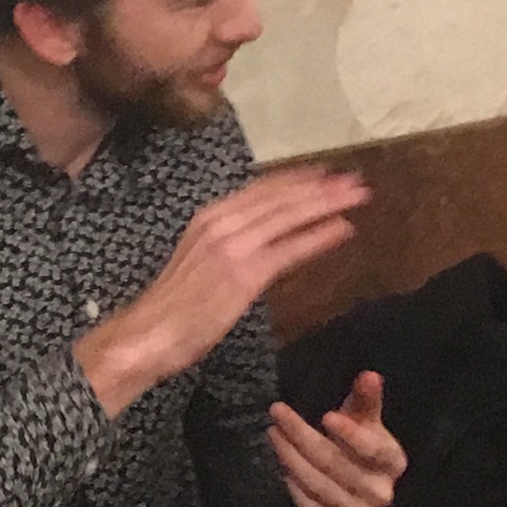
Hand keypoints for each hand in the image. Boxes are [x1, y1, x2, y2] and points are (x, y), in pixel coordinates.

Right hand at [74, 171, 367, 416]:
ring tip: (358, 196)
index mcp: (210, 216)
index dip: (296, 179)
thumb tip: (260, 240)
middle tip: (354, 179)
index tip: (324, 173)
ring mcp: (234, 245)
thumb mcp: (200, 261)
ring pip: (289, 215)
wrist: (149, 333)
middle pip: (280, 196)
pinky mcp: (245, 273)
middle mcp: (221, 222)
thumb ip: (229, 244)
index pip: (261, 189)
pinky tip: (343, 230)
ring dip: (327, 203)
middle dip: (320, 186)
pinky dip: (318, 236)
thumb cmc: (173, 307)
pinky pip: (290, 249)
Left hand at [268, 370, 404, 506]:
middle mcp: (381, 492)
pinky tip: (282, 466)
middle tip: (278, 414)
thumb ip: (366, 401)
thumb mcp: (367, 424)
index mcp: (393, 462)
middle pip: (335, 464)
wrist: (365, 499)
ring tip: (274, 434)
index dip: (350, 434)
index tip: (326, 416)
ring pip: (318, 485)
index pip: (373, 449)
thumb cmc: (363, 452)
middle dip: (302, 437)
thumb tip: (369, 374)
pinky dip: (293, 486)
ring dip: (290, 458)